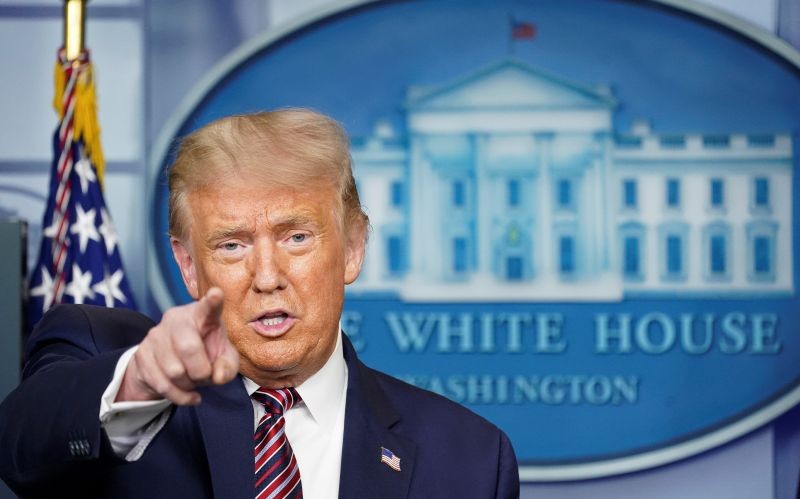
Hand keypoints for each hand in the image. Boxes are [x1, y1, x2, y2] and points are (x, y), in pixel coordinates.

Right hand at [116, 287, 239, 404]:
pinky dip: (179, 396)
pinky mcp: (141, 354)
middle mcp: (176, 319)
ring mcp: (155, 335)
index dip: (213, 301)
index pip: (208, 307)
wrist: (172, 365)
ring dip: (188, 384)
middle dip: (201, 371)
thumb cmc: (206, 355)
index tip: (217, 293)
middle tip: (205, 375)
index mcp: (202, 315)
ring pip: (174, 371)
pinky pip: (161, 384)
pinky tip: (188, 394)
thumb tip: (217, 376)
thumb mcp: (224, 360)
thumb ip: (228, 367)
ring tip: (193, 380)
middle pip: (188, 347)